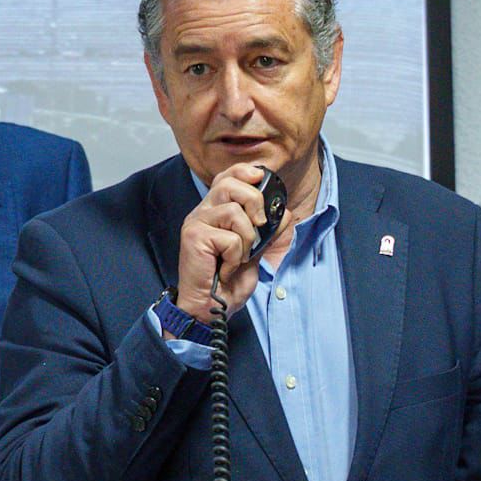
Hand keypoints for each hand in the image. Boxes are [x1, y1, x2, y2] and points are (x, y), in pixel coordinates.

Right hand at [172, 162, 283, 323]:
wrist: (211, 308)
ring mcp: (196, 222)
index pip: (228, 175)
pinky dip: (236, 256)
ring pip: (234, 211)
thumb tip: (285, 213)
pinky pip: (230, 237)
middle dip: (254, 202)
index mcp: (215, 210)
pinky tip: (227, 268)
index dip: (246, 172)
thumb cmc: (228, 283)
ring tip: (239, 258)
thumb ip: (269, 232)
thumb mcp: (256, 253)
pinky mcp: (194, 237)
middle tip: (258, 227)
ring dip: (247, 239)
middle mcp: (203, 211)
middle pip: (230, 183)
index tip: (262, 179)